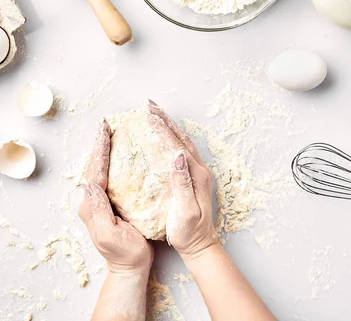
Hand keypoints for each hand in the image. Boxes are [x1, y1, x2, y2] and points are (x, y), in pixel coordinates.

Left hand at [79, 120, 153, 273]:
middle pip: (93, 166)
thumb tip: (88, 183)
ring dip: (103, 151)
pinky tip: (117, 154)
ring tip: (109, 133)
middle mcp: (91, 202)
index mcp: (91, 206)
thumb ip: (98, 209)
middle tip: (106, 125)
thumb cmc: (125, 254)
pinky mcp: (107, 204)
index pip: (94, 171)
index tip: (105, 131)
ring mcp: (98, 203)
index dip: (100, 150)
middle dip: (99, 145)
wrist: (130, 269)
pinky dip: (109, 162)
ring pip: (98, 170)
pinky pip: (106, 177)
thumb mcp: (110, 233)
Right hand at [147, 100, 218, 260]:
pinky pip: (182, 150)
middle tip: (149, 105)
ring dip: (169, 126)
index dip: (163, 130)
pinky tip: (164, 136)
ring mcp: (198, 173)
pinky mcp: (194, 177)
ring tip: (155, 114)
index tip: (149, 116)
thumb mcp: (185, 211)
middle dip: (165, 120)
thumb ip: (182, 183)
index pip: (176, 146)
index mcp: (196, 175)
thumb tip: (178, 156)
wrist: (200, 245)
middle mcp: (199, 170)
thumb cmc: (189, 232)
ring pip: (183, 141)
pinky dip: (172, 138)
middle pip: (181, 137)